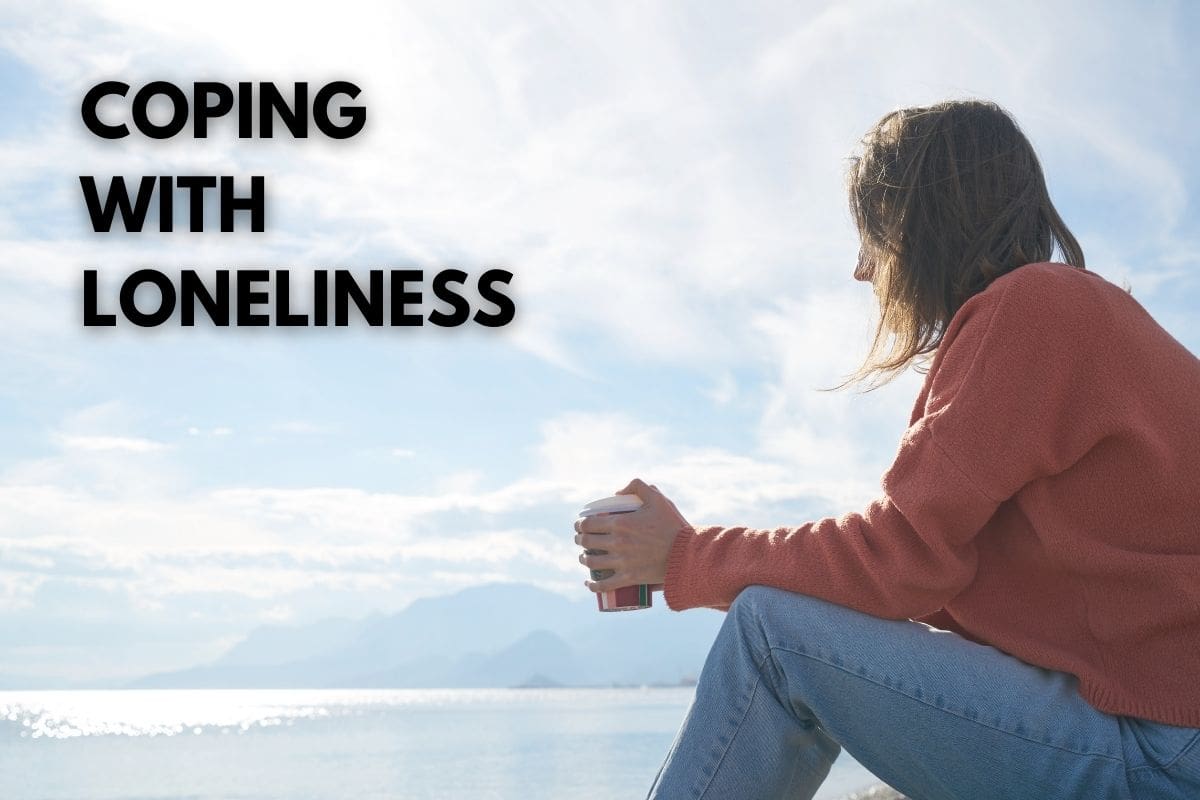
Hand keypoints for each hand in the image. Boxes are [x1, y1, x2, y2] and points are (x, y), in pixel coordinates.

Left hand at [574, 478, 691, 593]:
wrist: (687, 554)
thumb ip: (638, 486)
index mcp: (621, 523)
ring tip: (584, 558)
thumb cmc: (673, 526)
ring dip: (583, 560)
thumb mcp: (657, 499)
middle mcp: (617, 543)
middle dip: (580, 540)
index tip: (580, 525)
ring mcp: (622, 562)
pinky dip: (593, 586)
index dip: (580, 524)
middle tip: (581, 540)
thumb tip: (617, 492)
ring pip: (592, 563)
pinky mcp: (629, 578)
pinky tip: (589, 584)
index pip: (589, 524)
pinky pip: (605, 585)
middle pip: (587, 542)